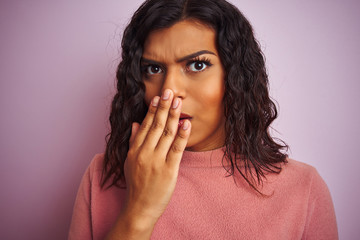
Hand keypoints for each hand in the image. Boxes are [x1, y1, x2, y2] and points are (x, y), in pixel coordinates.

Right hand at [115, 89, 190, 236]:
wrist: (139, 207)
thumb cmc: (136, 184)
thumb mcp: (129, 162)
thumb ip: (133, 142)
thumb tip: (135, 123)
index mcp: (135, 151)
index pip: (145, 126)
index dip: (152, 110)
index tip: (158, 97)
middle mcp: (144, 154)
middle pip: (155, 126)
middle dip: (164, 108)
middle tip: (170, 91)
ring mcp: (156, 162)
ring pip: (166, 134)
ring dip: (173, 116)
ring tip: (178, 102)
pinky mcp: (168, 171)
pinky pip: (176, 149)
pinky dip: (181, 135)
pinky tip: (186, 123)